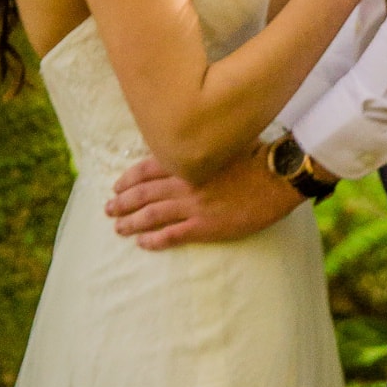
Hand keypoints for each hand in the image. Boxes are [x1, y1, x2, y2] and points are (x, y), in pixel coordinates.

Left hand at [106, 148, 302, 248]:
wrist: (278, 176)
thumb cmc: (255, 155)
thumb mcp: (221, 142)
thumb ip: (200, 148)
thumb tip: (186, 145)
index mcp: (188, 161)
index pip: (146, 169)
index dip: (128, 179)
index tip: (116, 185)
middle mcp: (185, 183)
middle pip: (143, 194)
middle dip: (122, 202)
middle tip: (108, 209)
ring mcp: (194, 205)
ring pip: (152, 215)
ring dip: (131, 222)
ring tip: (119, 228)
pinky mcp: (207, 226)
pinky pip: (173, 235)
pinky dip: (154, 240)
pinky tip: (143, 243)